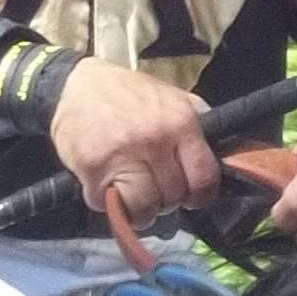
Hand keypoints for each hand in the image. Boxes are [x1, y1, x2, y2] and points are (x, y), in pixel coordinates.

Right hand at [50, 56, 217, 218]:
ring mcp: (123, 156)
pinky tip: (109, 186)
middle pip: (173, 198)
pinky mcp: (93, 169)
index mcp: (181, 123)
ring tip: (134, 196)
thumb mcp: (173, 99)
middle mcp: (155, 141)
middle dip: (166, 200)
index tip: (190, 197)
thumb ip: (197, 127)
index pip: (204, 179)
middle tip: (154, 189)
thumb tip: (221, 157)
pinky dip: (109, 203)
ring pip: (144, 209)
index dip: (199, 196)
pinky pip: (109, 205)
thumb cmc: (129, 95)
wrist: (76, 85)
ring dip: (140, 210)